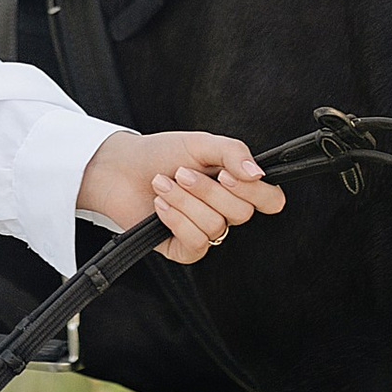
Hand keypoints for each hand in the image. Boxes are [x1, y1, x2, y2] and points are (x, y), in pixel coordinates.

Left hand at [77, 130, 286, 267]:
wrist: (121, 168)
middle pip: (241, 213)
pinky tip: (159, 206)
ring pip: (215, 226)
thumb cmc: (162, 153)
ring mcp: (206, 232)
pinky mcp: (184, 249)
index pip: (271, 200)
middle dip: (207, 190)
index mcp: (237, 186)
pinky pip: (196, 243)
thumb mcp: (201, 143)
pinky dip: (175, 220)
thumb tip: (257, 172)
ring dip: (184, 201)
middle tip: (181, 172)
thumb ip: (233, 152)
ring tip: (162, 184)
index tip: (226, 175)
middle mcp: (226, 211)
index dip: (255, 192)